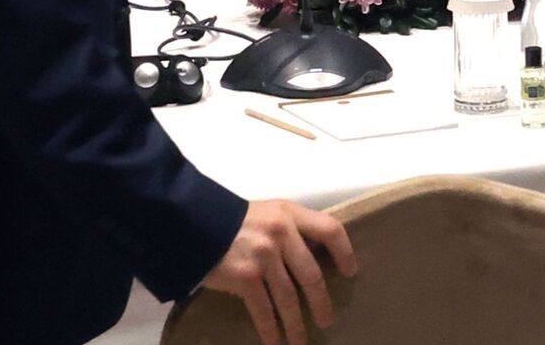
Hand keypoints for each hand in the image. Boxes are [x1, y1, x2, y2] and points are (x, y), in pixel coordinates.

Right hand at [201, 199, 356, 344]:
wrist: (193, 224)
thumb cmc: (235, 221)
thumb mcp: (270, 213)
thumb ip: (291, 229)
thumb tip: (314, 257)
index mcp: (291, 213)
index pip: (330, 230)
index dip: (344, 252)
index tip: (350, 272)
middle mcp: (282, 234)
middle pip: (311, 274)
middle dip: (321, 301)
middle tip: (327, 319)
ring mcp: (264, 256)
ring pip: (289, 297)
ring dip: (296, 323)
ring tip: (301, 340)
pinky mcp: (245, 277)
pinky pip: (263, 309)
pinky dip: (271, 328)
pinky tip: (274, 341)